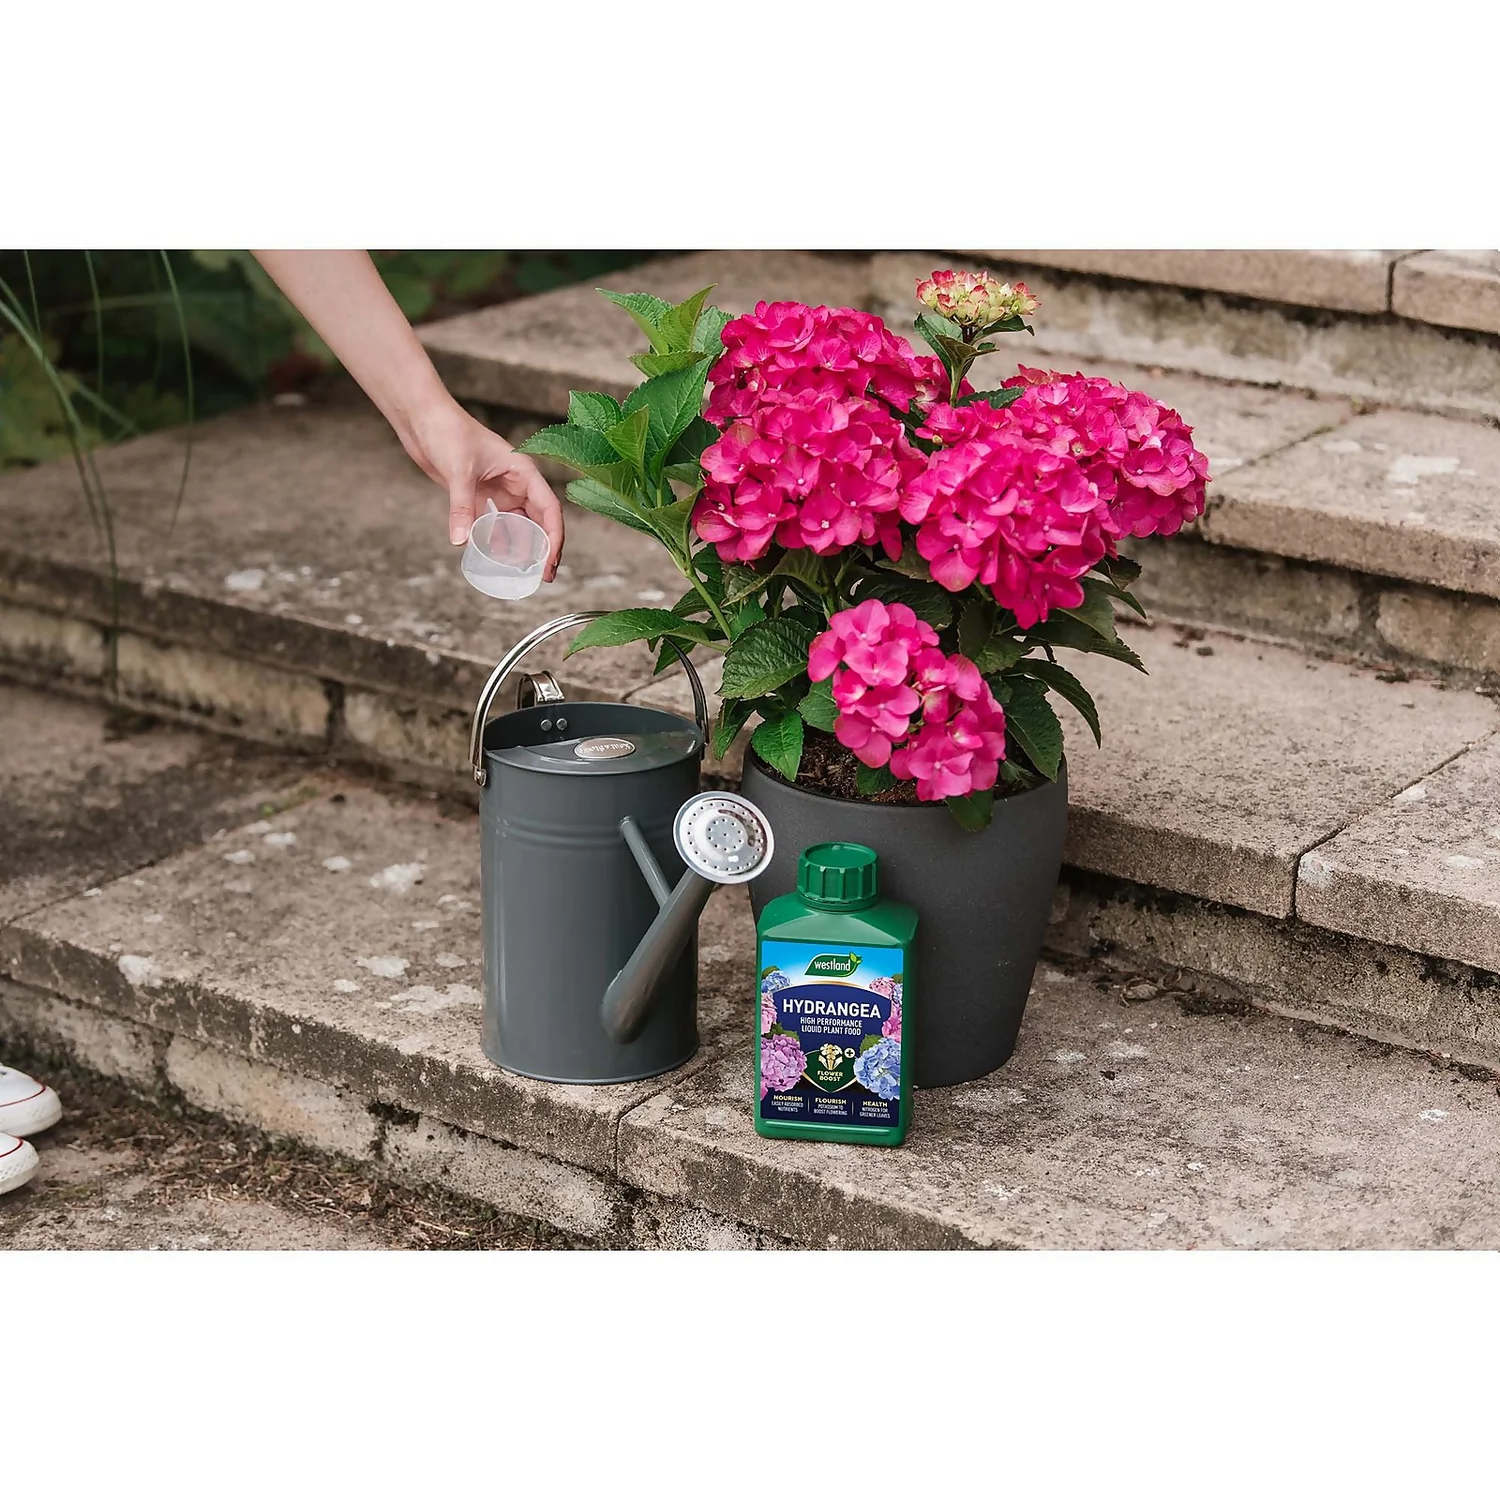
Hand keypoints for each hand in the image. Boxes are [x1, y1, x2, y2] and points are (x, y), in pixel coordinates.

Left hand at [409, 400, 564, 578]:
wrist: (423, 419)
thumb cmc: (447, 431)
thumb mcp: (458, 471)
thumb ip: (461, 507)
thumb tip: (461, 541)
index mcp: (523, 472)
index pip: (549, 508)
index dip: (554, 537)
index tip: (550, 561)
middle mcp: (516, 483)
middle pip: (540, 520)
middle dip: (545, 548)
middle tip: (544, 576)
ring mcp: (499, 489)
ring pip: (520, 523)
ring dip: (524, 547)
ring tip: (524, 572)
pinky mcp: (480, 495)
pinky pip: (496, 523)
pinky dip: (499, 540)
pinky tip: (498, 557)